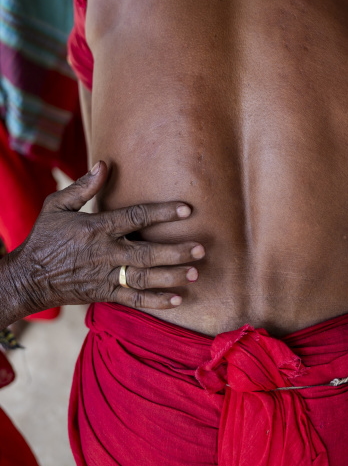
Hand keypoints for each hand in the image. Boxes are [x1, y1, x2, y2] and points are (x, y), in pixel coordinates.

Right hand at [3, 161, 203, 318]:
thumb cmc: (44, 237)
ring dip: (171, 276)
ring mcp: (106, 276)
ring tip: (195, 273)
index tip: (186, 209)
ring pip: (144, 278)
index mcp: (97, 228)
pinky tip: (178, 299)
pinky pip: (134, 299)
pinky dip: (156, 301)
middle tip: (200, 249)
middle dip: (176, 251)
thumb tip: (104, 164)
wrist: (27, 279)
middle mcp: (105, 253)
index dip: (162, 212)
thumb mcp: (57, 206)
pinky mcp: (105, 294)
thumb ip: (83, 187)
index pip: (136, 217)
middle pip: (147, 253)